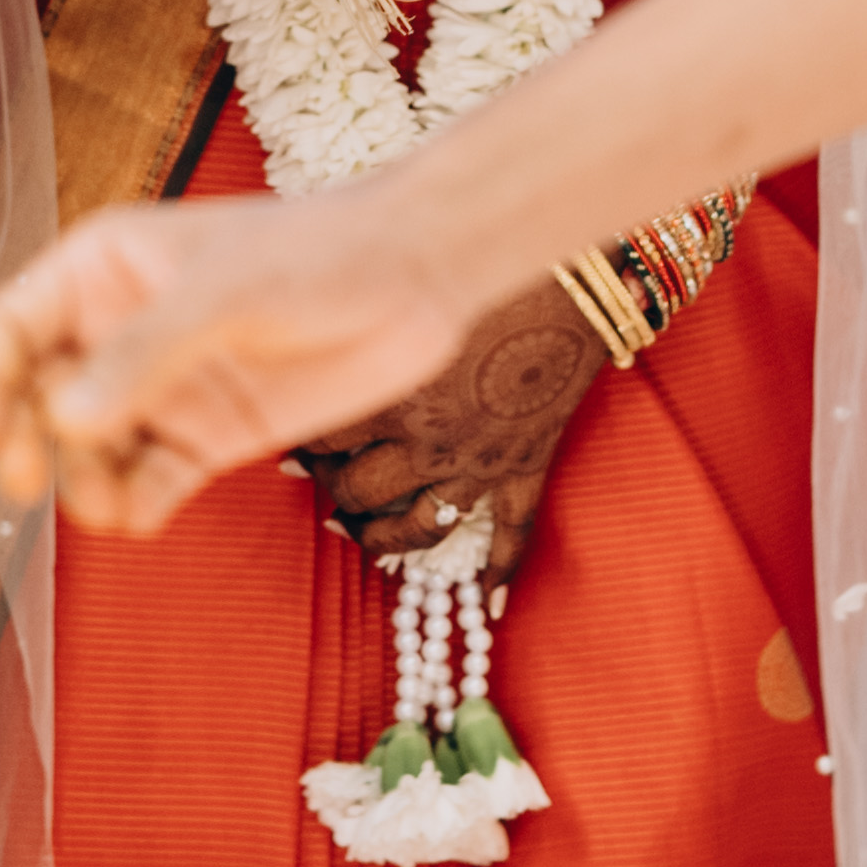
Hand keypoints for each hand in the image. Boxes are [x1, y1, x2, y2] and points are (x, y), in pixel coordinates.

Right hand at [0, 192, 473, 533]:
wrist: (420, 277)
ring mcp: (164, 388)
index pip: (9, 329)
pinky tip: (142, 517)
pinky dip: (136, 505)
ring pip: (89, 452)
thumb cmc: (320, 253)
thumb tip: (66, 420)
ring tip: (110, 506)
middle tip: (28, 486)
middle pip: (35, 400)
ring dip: (83, 484)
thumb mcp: (226, 292)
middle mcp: (120, 333)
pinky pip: (150, 480)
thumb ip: (146, 353)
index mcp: (101, 272)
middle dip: (24, 446)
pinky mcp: (209, 435)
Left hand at [300, 282, 607, 564]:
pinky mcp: (527, 465)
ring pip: (415, 531)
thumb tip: (293, 307)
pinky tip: (484, 607)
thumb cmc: (481, 259)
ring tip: (353, 531)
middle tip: (317, 477)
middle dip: (329, 487)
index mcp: (392, 392)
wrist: (577, 274)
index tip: (289, 423)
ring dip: (379, 539)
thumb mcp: (400, 278)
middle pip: (356, 491)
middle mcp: (431, 440)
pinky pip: (512, 535)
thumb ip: (346, 309)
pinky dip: (498, 574)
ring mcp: (482, 462)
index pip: (318, 436)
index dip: (298, 434)